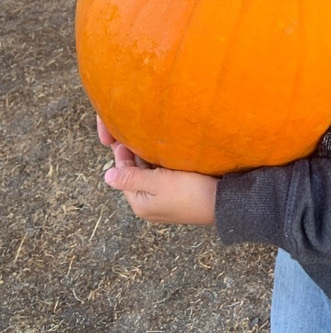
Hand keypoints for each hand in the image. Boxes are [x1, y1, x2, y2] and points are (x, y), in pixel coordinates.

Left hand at [99, 121, 216, 224]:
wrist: (223, 203)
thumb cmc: (190, 193)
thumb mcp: (159, 183)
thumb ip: (132, 178)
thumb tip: (105, 176)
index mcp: (139, 203)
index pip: (123, 174)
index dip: (122, 154)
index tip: (122, 133)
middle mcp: (148, 203)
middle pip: (135, 173)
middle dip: (135, 154)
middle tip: (137, 129)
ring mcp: (163, 199)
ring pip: (149, 173)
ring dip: (148, 157)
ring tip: (151, 135)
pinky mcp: (177, 193)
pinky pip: (162, 176)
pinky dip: (161, 163)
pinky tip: (166, 149)